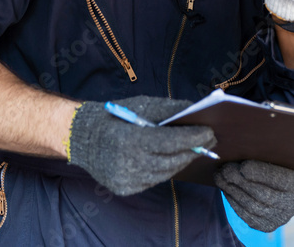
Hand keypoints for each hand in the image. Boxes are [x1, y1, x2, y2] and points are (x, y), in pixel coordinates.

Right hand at [66, 95, 214, 195]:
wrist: (82, 137)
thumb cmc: (116, 116)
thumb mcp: (141, 105)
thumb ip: (169, 109)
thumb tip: (196, 111)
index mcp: (132, 140)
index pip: (172, 141)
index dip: (194, 137)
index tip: (211, 132)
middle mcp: (130, 163)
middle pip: (172, 160)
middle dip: (193, 150)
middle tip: (209, 141)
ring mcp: (127, 179)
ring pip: (165, 172)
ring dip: (182, 160)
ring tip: (194, 149)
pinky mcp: (125, 188)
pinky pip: (153, 180)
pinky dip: (165, 169)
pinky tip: (174, 159)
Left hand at [216, 160, 293, 231]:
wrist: (281, 188)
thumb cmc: (278, 166)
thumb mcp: (279, 158)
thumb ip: (266, 155)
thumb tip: (242, 148)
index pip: (279, 179)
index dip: (260, 173)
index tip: (243, 166)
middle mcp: (293, 205)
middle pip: (262, 194)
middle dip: (240, 181)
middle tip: (224, 169)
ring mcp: (280, 218)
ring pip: (252, 206)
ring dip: (232, 191)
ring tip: (220, 177)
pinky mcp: (267, 226)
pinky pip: (247, 216)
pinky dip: (233, 202)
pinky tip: (226, 189)